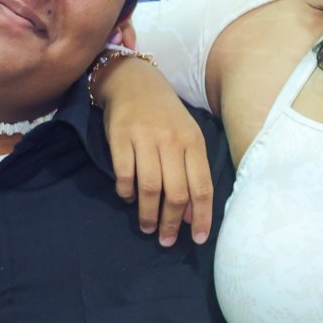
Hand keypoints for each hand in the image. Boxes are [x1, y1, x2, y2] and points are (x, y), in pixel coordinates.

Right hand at [94, 56, 211, 245]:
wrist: (134, 82)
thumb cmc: (165, 116)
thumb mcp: (186, 137)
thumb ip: (191, 172)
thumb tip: (190, 215)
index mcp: (193, 142)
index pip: (202, 187)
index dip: (201, 217)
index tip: (197, 239)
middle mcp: (172, 141)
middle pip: (176, 192)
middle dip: (172, 223)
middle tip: (166, 241)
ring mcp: (146, 139)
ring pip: (151, 187)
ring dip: (148, 214)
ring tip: (148, 228)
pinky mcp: (121, 138)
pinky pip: (125, 174)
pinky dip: (126, 192)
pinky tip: (127, 198)